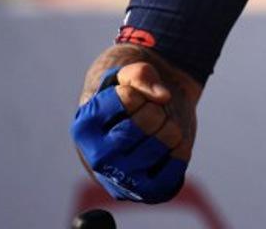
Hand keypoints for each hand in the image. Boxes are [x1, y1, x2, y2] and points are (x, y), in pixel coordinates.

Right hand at [71, 63, 190, 202]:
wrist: (137, 128)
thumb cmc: (128, 96)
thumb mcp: (126, 75)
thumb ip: (139, 74)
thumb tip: (162, 96)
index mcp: (84, 127)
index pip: (128, 97)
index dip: (139, 90)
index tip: (131, 97)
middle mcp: (97, 159)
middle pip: (148, 119)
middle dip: (156, 108)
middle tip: (148, 113)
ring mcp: (123, 180)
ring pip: (166, 139)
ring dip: (171, 126)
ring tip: (156, 131)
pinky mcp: (149, 192)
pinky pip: (179, 163)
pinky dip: (181, 148)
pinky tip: (166, 149)